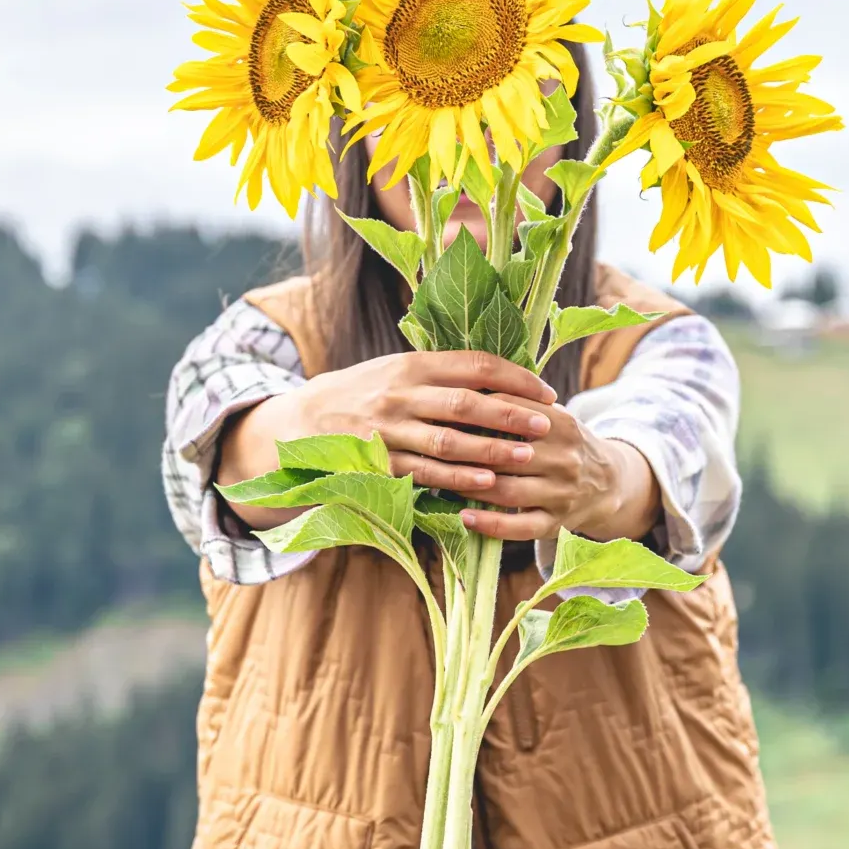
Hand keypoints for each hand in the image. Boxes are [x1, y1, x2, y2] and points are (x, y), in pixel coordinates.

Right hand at [218, 350, 557, 529]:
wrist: (302, 421)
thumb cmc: (365, 393)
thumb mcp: (397, 369)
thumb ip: (442, 372)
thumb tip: (502, 375)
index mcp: (412, 364)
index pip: (474, 365)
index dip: (515, 378)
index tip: (545, 392)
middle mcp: (400, 394)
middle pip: (466, 403)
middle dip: (510, 415)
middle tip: (545, 425)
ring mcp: (388, 430)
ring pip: (449, 442)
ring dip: (492, 451)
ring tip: (527, 456)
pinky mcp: (378, 463)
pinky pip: (426, 472)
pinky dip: (459, 478)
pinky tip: (487, 484)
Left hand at [454, 401, 660, 544]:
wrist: (608, 483)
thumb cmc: (562, 443)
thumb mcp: (551, 416)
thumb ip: (517, 403)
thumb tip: (461, 386)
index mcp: (562, 424)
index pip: (512, 412)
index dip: (474, 411)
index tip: (443, 411)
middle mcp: (565, 458)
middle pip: (506, 454)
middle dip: (466, 451)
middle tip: (433, 447)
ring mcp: (561, 493)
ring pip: (508, 491)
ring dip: (470, 486)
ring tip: (441, 480)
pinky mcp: (556, 523)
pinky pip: (519, 527)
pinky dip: (491, 524)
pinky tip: (464, 517)